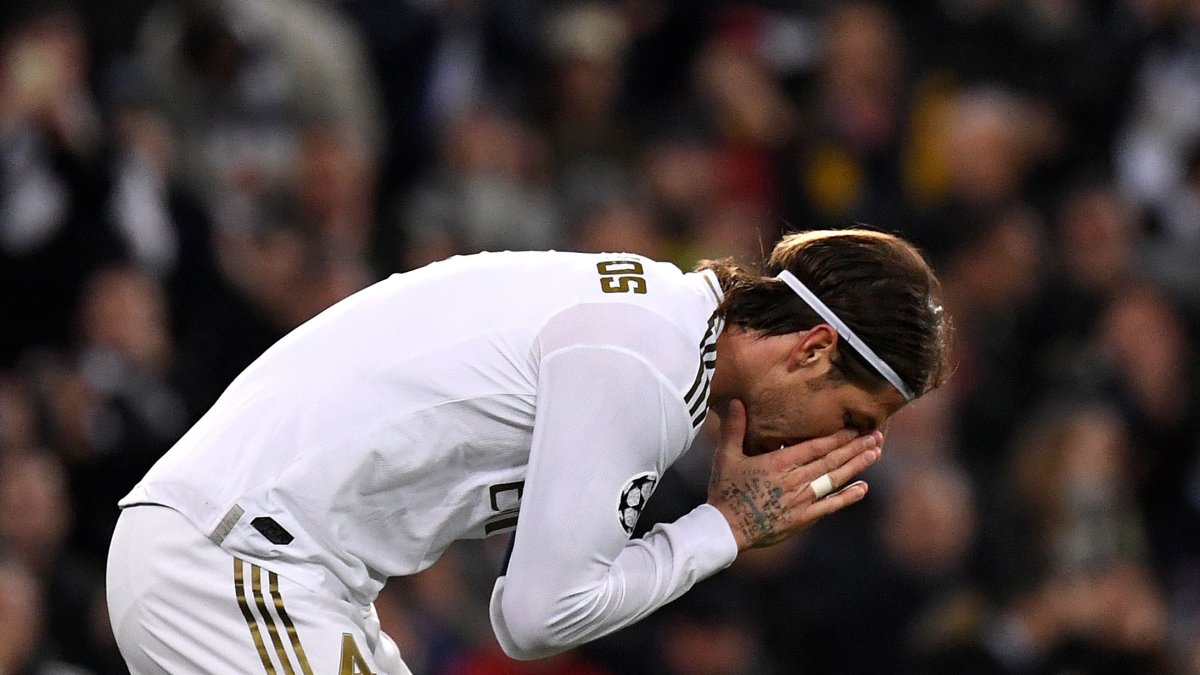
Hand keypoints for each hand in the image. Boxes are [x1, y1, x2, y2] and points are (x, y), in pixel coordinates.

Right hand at [707, 399, 882, 550]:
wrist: (726, 529)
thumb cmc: (725, 490)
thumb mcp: (726, 456)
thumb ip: (734, 428)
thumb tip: (736, 401)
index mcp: (779, 463)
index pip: (815, 447)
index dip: (836, 437)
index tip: (854, 427)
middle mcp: (795, 480)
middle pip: (831, 460)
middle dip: (855, 447)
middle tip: (876, 435)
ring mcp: (801, 500)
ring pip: (834, 479)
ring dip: (856, 466)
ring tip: (875, 453)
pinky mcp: (803, 518)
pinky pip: (830, 505)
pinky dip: (847, 497)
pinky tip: (863, 488)